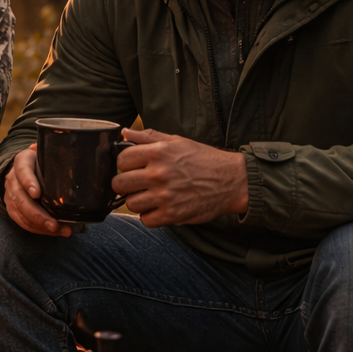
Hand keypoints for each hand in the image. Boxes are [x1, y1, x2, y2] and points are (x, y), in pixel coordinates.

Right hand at [4, 143, 74, 236]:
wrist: (24, 168)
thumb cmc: (41, 161)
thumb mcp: (46, 154)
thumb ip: (55, 153)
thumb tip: (66, 150)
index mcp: (22, 161)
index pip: (22, 171)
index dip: (28, 182)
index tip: (37, 194)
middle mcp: (12, 178)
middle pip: (20, 198)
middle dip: (37, 214)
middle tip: (54, 224)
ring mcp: (10, 194)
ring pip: (20, 213)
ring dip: (40, 225)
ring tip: (60, 231)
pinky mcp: (12, 208)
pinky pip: (22, 222)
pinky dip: (38, 230)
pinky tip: (54, 232)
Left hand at [113, 128, 248, 225]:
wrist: (233, 180)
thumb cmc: (204, 159)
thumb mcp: (177, 141)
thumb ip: (149, 136)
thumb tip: (124, 132)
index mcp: (158, 152)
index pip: (121, 160)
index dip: (125, 165)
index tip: (132, 168)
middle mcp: (159, 173)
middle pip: (119, 184)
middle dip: (125, 185)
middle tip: (137, 185)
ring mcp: (165, 195)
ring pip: (130, 203)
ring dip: (138, 202)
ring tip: (150, 196)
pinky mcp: (172, 214)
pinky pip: (145, 219)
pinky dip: (150, 216)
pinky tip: (159, 208)